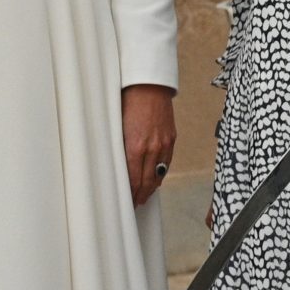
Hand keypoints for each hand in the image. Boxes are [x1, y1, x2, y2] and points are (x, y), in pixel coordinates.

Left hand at [123, 84, 175, 206]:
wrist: (149, 86)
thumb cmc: (128, 102)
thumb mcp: (118, 128)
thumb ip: (121, 149)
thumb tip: (120, 168)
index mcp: (134, 147)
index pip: (133, 180)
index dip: (131, 193)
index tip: (128, 201)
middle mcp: (151, 148)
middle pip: (147, 181)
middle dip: (141, 195)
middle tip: (136, 203)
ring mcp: (163, 144)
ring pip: (159, 174)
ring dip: (152, 187)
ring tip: (145, 196)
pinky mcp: (171, 138)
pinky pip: (167, 162)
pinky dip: (161, 173)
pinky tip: (157, 179)